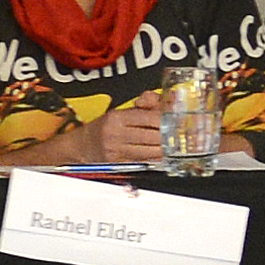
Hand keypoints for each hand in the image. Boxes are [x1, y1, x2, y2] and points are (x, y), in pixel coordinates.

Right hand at [22, 103, 168, 163]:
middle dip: (170, 136)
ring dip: (166, 149)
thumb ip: (145, 105)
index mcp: (117, 117)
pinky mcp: (119, 164)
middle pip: (154, 136)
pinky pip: (144, 162)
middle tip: (182, 135)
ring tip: (175, 145)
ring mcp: (117, 151)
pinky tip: (163, 155)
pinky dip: (156, 158)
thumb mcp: (121, 111)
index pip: (151, 118)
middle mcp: (116, 134)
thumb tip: (168, 99)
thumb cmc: (106, 127)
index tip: (178, 121)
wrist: (81, 147)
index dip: (168, 120)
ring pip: (151, 151)